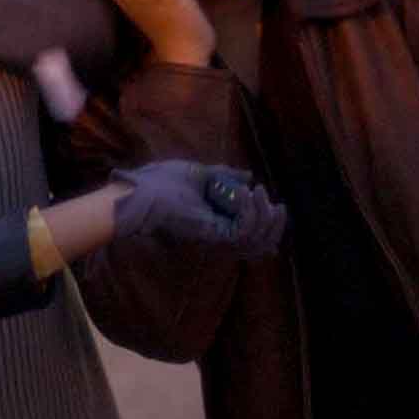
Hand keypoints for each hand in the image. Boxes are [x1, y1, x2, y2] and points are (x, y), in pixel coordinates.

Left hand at [112, 161, 285, 259]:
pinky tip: (247, 193)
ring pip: (256, 242)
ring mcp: (216, 239)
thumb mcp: (200, 174)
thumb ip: (225, 176)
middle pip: (260, 245)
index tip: (276, 205)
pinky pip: (244, 231)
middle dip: (274, 225)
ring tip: (259, 193)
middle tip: (277, 204)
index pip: (251, 236)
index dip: (270, 226)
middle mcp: (218, 236)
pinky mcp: (212, 236)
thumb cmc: (161, 182)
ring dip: (265, 216)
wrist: (141, 191)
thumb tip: (248, 176)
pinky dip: (251, 212)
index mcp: (216, 223)